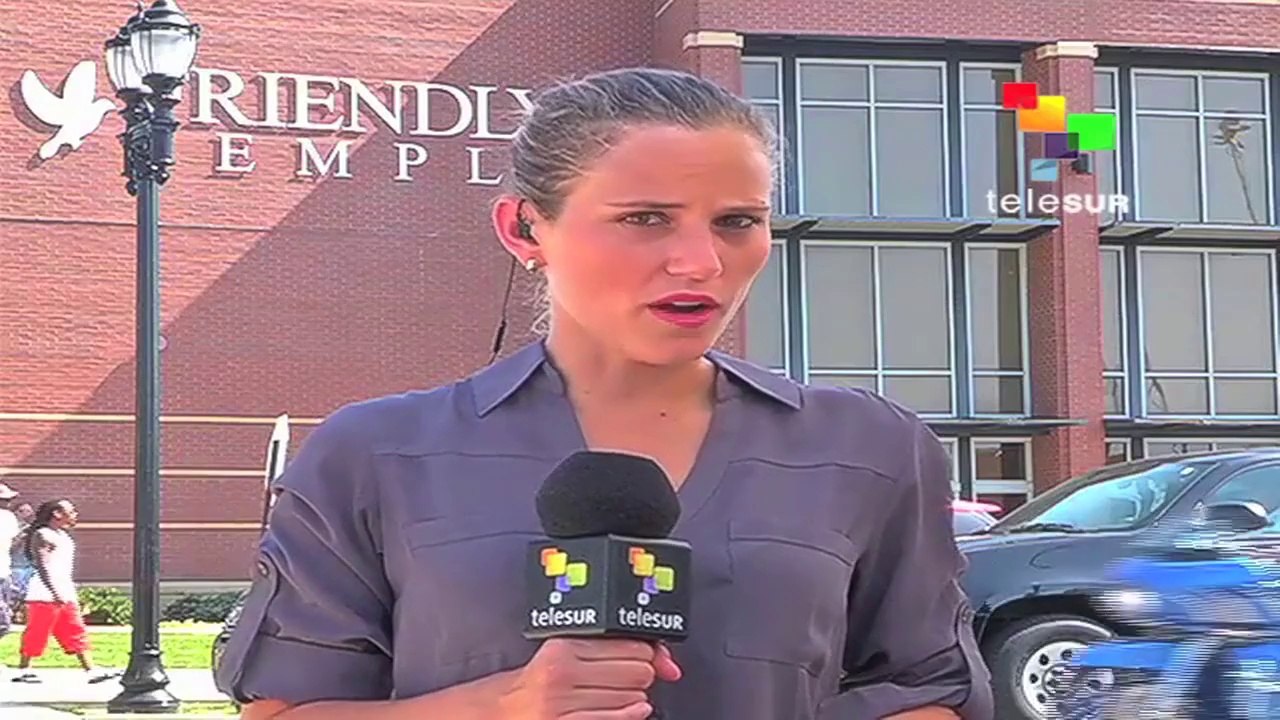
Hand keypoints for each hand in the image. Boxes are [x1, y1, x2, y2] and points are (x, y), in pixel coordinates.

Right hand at [497, 638, 681, 718]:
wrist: (486, 716)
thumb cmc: (521, 687)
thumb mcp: (556, 657)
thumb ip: (605, 653)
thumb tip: (670, 665)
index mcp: (560, 648)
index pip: (629, 644)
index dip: (647, 652)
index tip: (649, 656)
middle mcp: (562, 675)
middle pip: (638, 671)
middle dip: (641, 675)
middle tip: (627, 676)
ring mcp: (563, 707)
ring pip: (633, 698)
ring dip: (634, 698)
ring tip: (613, 694)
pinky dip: (629, 716)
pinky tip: (626, 711)